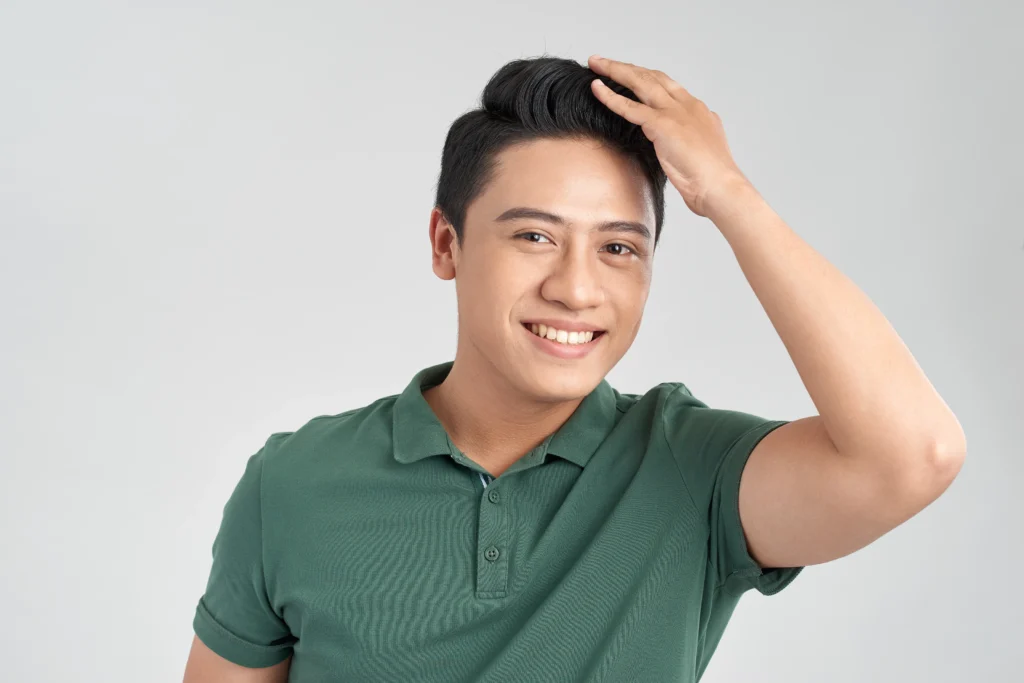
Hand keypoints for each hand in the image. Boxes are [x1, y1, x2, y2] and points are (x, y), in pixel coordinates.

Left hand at [587, 54, 752, 218]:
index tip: (628, 72)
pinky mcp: (663, 125)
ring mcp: (674, 113)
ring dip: (615, 70)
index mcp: (696, 110)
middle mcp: (686, 105)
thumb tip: (681, 140)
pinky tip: (596, 88)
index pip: (666, 85)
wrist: (721, 188)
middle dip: (626, 67)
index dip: (644, 76)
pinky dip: (610, 97)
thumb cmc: (712, 180)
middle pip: (651, 76)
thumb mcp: (702, 150)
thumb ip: (690, 138)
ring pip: (640, 82)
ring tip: (596, 63)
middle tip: (603, 61)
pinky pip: (630, 107)